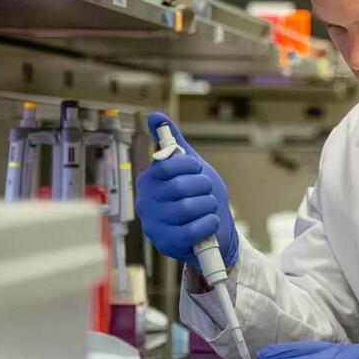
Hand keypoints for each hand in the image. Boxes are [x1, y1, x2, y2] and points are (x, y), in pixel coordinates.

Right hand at [135, 112, 238, 269]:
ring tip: (208, 209)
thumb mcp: (189, 167)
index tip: (197, 171)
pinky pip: (192, 230)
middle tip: (207, 192)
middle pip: (181, 186)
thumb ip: (174, 142)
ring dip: (208, 206)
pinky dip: (208, 223)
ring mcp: (154, 224)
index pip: (169, 164)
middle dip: (204, 187)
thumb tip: (155, 115)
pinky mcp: (166, 243)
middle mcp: (146, 201)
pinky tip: (209, 222)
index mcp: (149, 180)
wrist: (212, 230)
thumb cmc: (198, 197)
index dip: (191, 166)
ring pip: (189, 207)